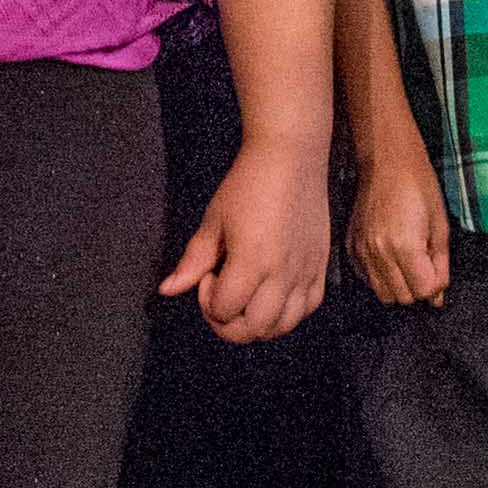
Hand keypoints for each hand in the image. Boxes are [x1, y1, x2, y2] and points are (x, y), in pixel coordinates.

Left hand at [160, 135, 333, 344]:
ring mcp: (305, 272)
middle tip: (221, 295)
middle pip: (254, 329)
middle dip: (228, 322)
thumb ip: (192, 261)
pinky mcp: (321, 266)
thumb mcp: (213, 221)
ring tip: (246, 297)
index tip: (208, 275)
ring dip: (258, 323)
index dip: (208, 301)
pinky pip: (308, 308)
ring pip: (282, 326)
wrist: (290, 158)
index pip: (225, 311)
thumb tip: (167, 290)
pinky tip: (272, 293)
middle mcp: (282, 273)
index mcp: (252, 261)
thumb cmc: (248, 184)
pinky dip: (287, 312)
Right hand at [342, 140, 453, 310]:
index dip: (436, 285)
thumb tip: (438, 297)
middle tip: (423, 264)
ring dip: (398, 285)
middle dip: (417, 287)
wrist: (386, 161)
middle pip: (402, 298)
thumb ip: (440, 264)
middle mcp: (379, 253)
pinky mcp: (351, 247)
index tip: (437, 269)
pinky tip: (389, 256)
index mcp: (405, 246)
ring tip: (406, 262)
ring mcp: (361, 251)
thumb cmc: (419, 186)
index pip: (423, 291)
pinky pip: (366, 279)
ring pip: (383, 294)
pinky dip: (380, 276)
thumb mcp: (440, 224)